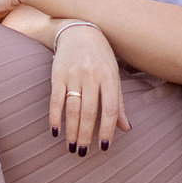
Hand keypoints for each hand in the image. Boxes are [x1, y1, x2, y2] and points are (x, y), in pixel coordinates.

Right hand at [47, 21, 130, 155]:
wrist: (78, 30)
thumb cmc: (100, 57)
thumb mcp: (114, 75)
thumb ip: (118, 102)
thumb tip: (126, 128)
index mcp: (109, 77)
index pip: (110, 108)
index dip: (108, 129)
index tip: (103, 147)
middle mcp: (92, 75)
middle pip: (89, 111)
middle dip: (86, 134)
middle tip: (82, 152)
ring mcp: (73, 74)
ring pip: (72, 108)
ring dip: (71, 130)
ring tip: (71, 146)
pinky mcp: (57, 74)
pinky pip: (55, 99)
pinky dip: (54, 116)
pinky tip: (55, 131)